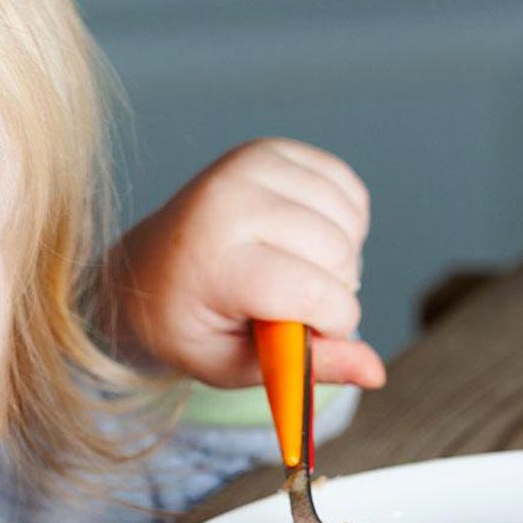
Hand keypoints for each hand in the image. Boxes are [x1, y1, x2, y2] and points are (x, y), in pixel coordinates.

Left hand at [102, 138, 387, 389]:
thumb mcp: (236, 365)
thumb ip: (309, 368)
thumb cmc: (189, 325)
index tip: (304, 335)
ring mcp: (251, 166)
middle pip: (338, 256)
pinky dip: (344, 224)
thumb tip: (377, 373)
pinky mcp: (272, 150)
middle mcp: (230, 199)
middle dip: (335, 294)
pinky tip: (306, 241)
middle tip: (291, 306)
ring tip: (295, 273)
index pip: (314, 292)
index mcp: (213, 260)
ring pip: (349, 222)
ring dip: (342, 260)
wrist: (145, 270)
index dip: (331, 325)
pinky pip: (348, 189)